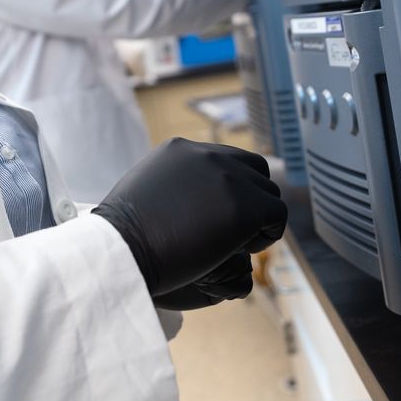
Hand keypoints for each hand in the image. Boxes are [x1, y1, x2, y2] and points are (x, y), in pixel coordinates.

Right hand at [92, 138, 286, 300]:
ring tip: (231, 245)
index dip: (230, 189)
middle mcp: (207, 155)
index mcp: (180, 149)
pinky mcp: (246, 206)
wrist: (123, 251)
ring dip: (257, 219)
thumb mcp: (143, 195)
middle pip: (254, 170)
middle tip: (230, 232)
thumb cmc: (124, 237)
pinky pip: (277, 215)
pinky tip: (239, 250)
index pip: (226, 159)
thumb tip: (184, 201)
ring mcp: (228, 178)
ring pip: (268, 193)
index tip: (216, 216)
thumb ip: (170, 186)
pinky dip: (266, 235)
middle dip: (250, 200)